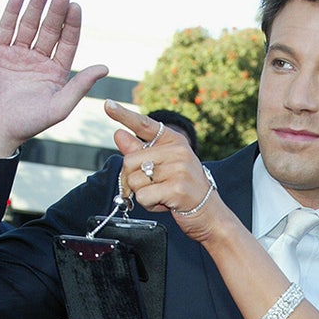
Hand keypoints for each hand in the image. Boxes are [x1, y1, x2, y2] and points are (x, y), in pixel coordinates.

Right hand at [0, 0, 108, 156]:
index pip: (67, 43)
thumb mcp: (59, 107)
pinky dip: (12, 12)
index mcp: (55, 72)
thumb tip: (105, 68)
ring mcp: (17, 55)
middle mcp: (38, 61)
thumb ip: (80, 86)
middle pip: (49, 30)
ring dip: (36, 7)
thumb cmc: (28, 123)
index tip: (76, 6)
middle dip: (55, 11)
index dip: (71, 24)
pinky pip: (6, 28)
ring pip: (29, 26)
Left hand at [104, 100, 229, 240]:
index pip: (145, 125)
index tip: (108, 105)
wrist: (210, 213)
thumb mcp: (162, 166)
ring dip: (142, 194)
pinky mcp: (177, 188)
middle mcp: (178, 151)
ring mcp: (179, 169)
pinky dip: (148, 204)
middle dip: (131, 179)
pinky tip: (164, 203)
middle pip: (129, 160)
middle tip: (149, 187)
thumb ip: (140, 150)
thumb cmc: (184, 188)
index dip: (124, 115)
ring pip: (134, 180)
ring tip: (162, 195)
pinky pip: (143, 196)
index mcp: (174, 141)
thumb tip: (119, 134)